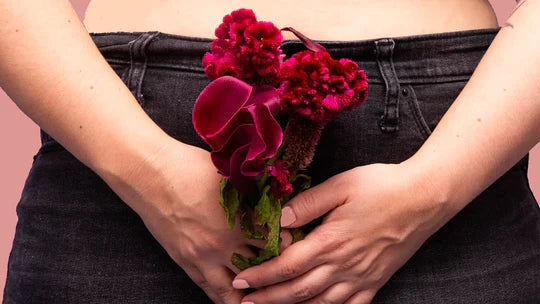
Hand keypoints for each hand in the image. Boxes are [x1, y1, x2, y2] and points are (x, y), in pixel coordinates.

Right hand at [105, 138, 292, 303]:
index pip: (277, 242)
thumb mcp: (231, 173)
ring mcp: (205, 256)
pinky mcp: (187, 262)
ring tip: (265, 296)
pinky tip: (238, 299)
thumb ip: (254, 190)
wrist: (152, 174)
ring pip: (236, 289)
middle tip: (288, 274)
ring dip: (253, 294)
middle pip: (261, 269)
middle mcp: (226, 243)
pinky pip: (210, 290)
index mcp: (241, 218)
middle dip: (276, 273)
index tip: (297, 243)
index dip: (290, 244)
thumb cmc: (192, 166)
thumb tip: (276, 196)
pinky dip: (226, 298)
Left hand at [232, 162, 453, 303]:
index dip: (260, 276)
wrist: (424, 198)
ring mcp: (361, 277)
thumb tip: (280, 219)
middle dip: (268, 299)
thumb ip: (308, 204)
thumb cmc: (382, 187)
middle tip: (244, 303)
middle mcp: (344, 265)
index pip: (286, 266)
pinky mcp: (376, 280)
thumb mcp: (341, 185)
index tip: (239, 281)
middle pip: (298, 291)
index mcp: (331, 241)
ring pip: (320, 303)